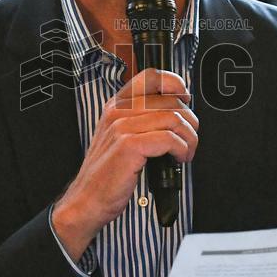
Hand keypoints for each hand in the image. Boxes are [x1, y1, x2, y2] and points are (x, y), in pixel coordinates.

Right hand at [52, 69, 197, 259]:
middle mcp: (118, 111)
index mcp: (116, 105)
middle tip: (188, 138)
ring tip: (185, 152)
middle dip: (189, 121)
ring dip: (189, 138)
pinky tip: (178, 159)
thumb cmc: (107, 173)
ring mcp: (122, 127)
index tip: (185, 99)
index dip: (174, 83)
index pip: (151, 76)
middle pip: (170, 100)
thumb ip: (142, 120)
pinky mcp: (129, 145)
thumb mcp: (120, 138)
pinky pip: (170, 138)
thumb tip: (178, 112)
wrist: (87, 200)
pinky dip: (182, 149)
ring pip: (174, 118)